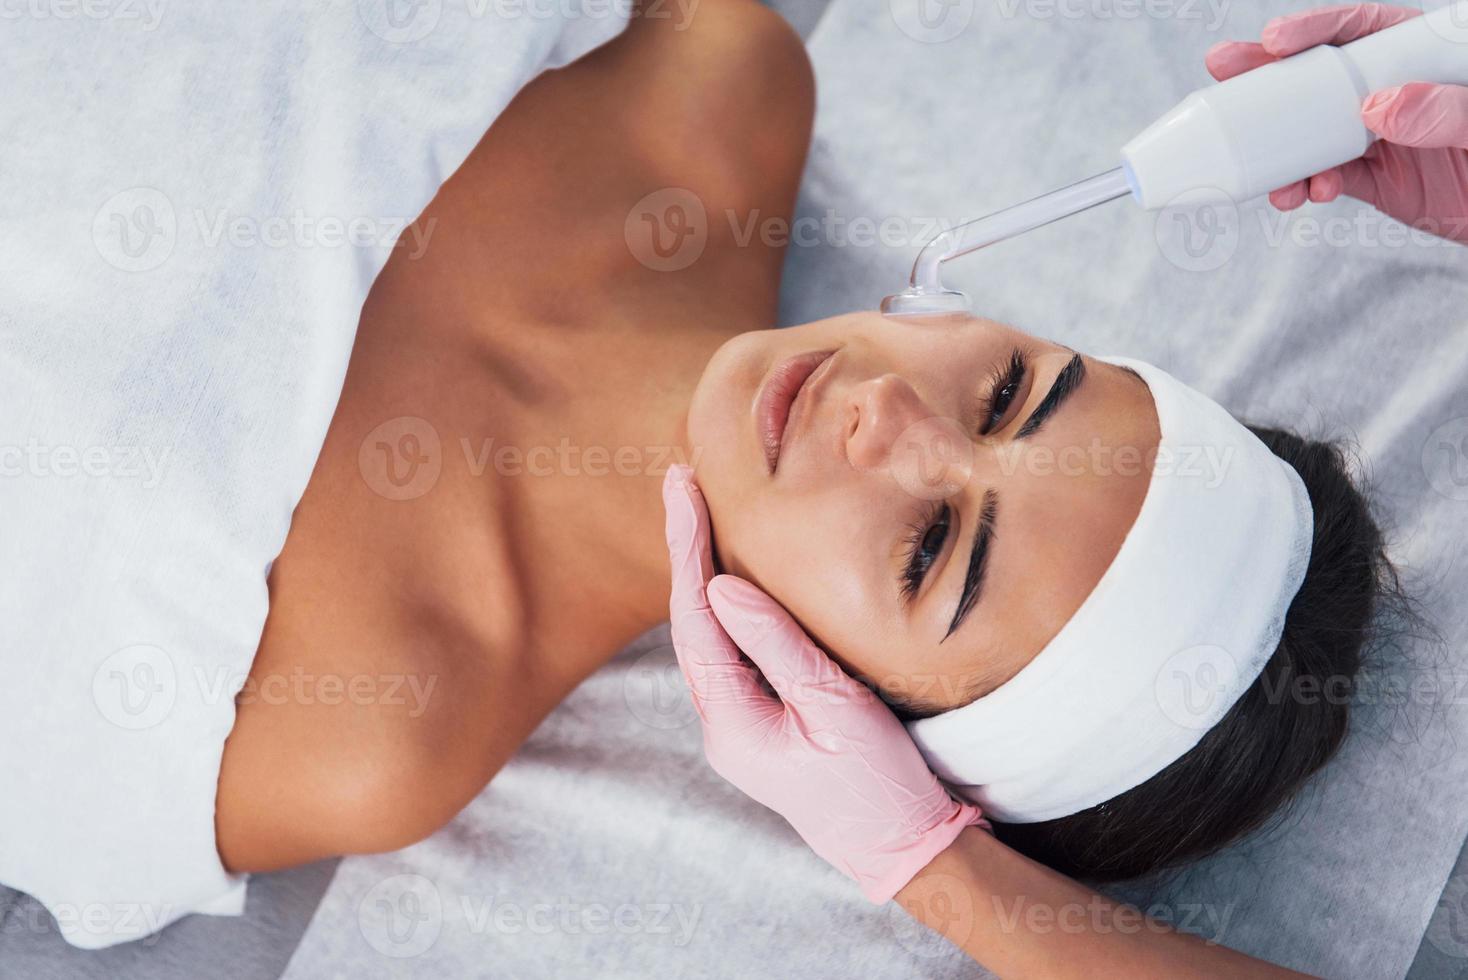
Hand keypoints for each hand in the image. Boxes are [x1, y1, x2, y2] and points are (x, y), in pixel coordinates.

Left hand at [661, 465, 985, 902]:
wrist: (905, 851)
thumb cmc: (879, 786)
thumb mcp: (836, 708)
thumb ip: (779, 646)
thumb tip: (721, 586)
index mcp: (731, 724)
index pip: (696, 619)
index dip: (687, 548)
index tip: (681, 489)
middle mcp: (722, 726)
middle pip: (692, 623)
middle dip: (685, 550)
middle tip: (679, 481)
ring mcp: (740, 727)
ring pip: (709, 637)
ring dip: (701, 573)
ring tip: (694, 510)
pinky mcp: (763, 723)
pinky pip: (735, 653)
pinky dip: (728, 606)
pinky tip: (730, 574)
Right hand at [1206, 3, 1467, 241]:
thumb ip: (1447, 110)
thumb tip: (1379, 106)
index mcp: (1430, 56)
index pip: (1367, 28)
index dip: (1319, 26)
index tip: (1278, 39)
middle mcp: (1399, 89)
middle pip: (1324, 73)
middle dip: (1269, 75)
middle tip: (1223, 69)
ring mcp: (1384, 135)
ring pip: (1313, 130)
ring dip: (1279, 149)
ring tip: (1263, 173)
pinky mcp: (1379, 180)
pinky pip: (1328, 176)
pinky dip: (1307, 186)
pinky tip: (1302, 194)